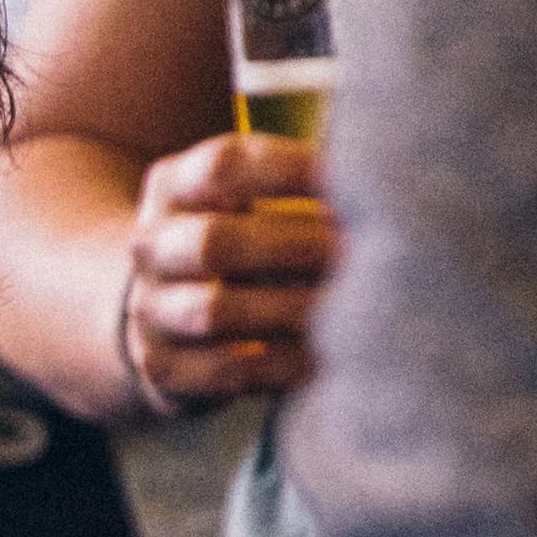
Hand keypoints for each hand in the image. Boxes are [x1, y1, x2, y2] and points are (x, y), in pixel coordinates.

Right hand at [117, 127, 332, 412]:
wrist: (167, 311)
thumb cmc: (241, 241)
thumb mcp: (245, 196)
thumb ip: (296, 180)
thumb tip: (385, 181)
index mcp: (172, 186)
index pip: (224, 166)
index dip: (292, 171)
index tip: (355, 183)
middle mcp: (151, 245)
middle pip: (213, 243)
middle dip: (297, 248)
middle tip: (360, 255)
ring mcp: (151, 310)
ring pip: (215, 312)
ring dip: (292, 309)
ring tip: (352, 310)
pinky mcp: (164, 368)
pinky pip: (227, 370)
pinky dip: (283, 363)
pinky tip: (329, 357)